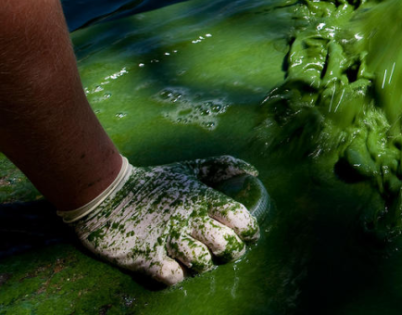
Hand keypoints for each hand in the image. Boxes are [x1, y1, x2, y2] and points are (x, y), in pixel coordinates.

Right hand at [64, 156, 260, 284]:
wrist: (104, 194)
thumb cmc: (152, 182)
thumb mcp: (189, 169)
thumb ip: (222, 167)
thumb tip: (254, 172)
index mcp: (201, 197)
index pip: (239, 218)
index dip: (250, 230)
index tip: (249, 235)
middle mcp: (188, 219)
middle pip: (227, 246)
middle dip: (232, 252)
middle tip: (225, 250)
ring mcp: (167, 239)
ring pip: (203, 264)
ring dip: (204, 264)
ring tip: (198, 257)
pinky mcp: (146, 257)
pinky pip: (174, 277)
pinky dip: (176, 275)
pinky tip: (172, 264)